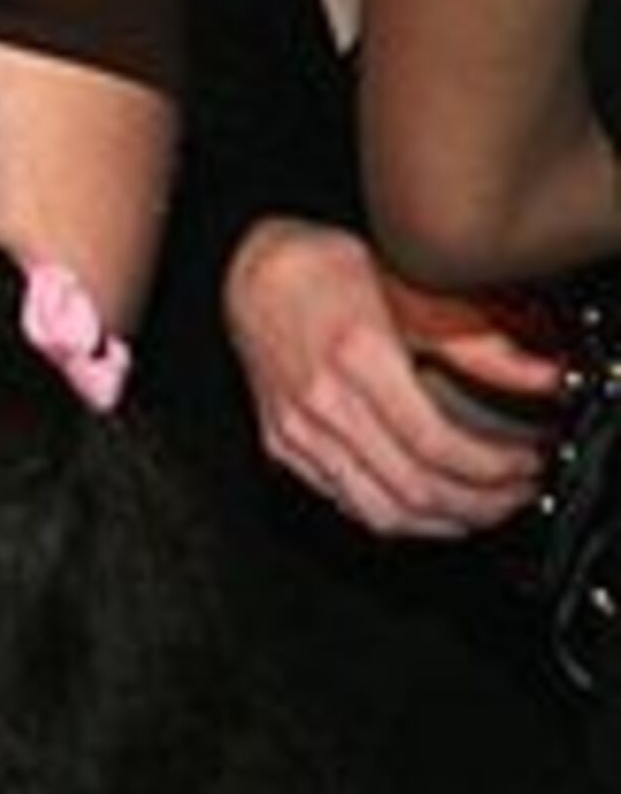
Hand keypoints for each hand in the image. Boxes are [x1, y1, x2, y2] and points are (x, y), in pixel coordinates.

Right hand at [223, 217, 550, 537]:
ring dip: (441, 522)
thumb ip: (479, 345)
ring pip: (379, 510)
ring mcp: (298, 429)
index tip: (525, 466)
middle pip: (414, 488)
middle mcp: (323, 401)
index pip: (437, 445)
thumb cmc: (324, 272)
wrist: (252, 270)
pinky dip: (394, 517)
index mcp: (358, 358)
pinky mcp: (282, 443)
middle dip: (479, 505)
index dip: (493, 469)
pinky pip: (345, 501)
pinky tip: (424, 508)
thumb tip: (542, 375)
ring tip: (479, 512)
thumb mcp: (409, 291)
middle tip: (514, 496)